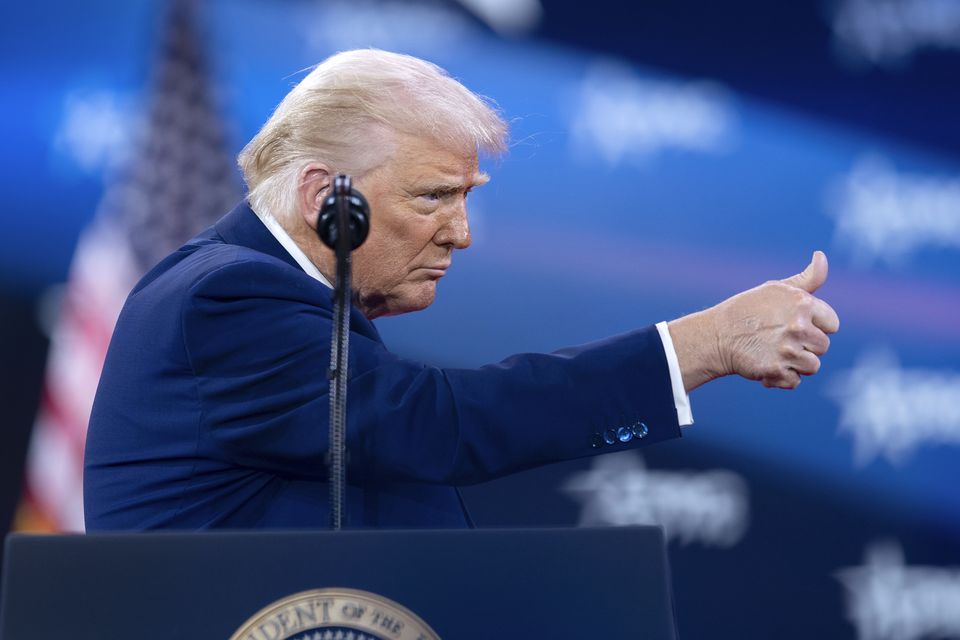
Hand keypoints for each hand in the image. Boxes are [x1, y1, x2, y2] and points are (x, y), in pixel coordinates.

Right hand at [668, 251, 839, 390]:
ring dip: (796, 363)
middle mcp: (798, 327)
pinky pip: (794, 381)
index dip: (814, 326)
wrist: (716, 335)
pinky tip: (767, 365)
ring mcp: (787, 351)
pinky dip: (782, 378)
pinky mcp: (776, 370)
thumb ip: (808, 278)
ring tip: (775, 353)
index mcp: (802, 303)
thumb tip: (821, 255)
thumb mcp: (776, 288)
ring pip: (812, 366)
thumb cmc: (748, 309)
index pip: (832, 324)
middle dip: (805, 345)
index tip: (794, 324)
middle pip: (823, 346)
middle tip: (780, 339)